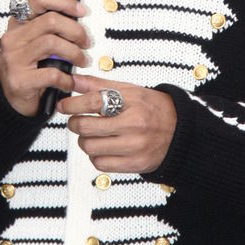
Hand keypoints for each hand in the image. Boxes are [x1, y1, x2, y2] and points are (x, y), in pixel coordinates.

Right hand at [0, 0, 89, 116]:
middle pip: (51, 20)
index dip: (64, 1)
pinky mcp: (20, 81)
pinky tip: (70, 82)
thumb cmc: (29, 69)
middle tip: (86, 42)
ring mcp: (14, 59)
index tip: (81, 11)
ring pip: (52, 43)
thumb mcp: (36, 43)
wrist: (11, 100)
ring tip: (82, 61)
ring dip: (75, 53)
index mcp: (18, 24)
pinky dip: (67, 79)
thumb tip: (79, 17)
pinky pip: (52, 74)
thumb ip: (51, 29)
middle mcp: (13, 38)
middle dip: (76, 31)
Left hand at [58, 74, 176, 173]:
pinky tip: (103, 147)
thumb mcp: (130, 90)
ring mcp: (135, 146)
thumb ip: (100, 85)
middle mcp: (134, 124)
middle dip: (74, 123)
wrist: (181, 131)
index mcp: (132, 101)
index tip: (64, 106)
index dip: (72, 104)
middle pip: (86, 127)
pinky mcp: (135, 164)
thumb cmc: (154, 108)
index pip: (93, 102)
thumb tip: (73, 80)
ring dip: (84, 141)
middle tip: (75, 121)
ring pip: (90, 147)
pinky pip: (101, 164)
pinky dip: (96, 156)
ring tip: (91, 134)